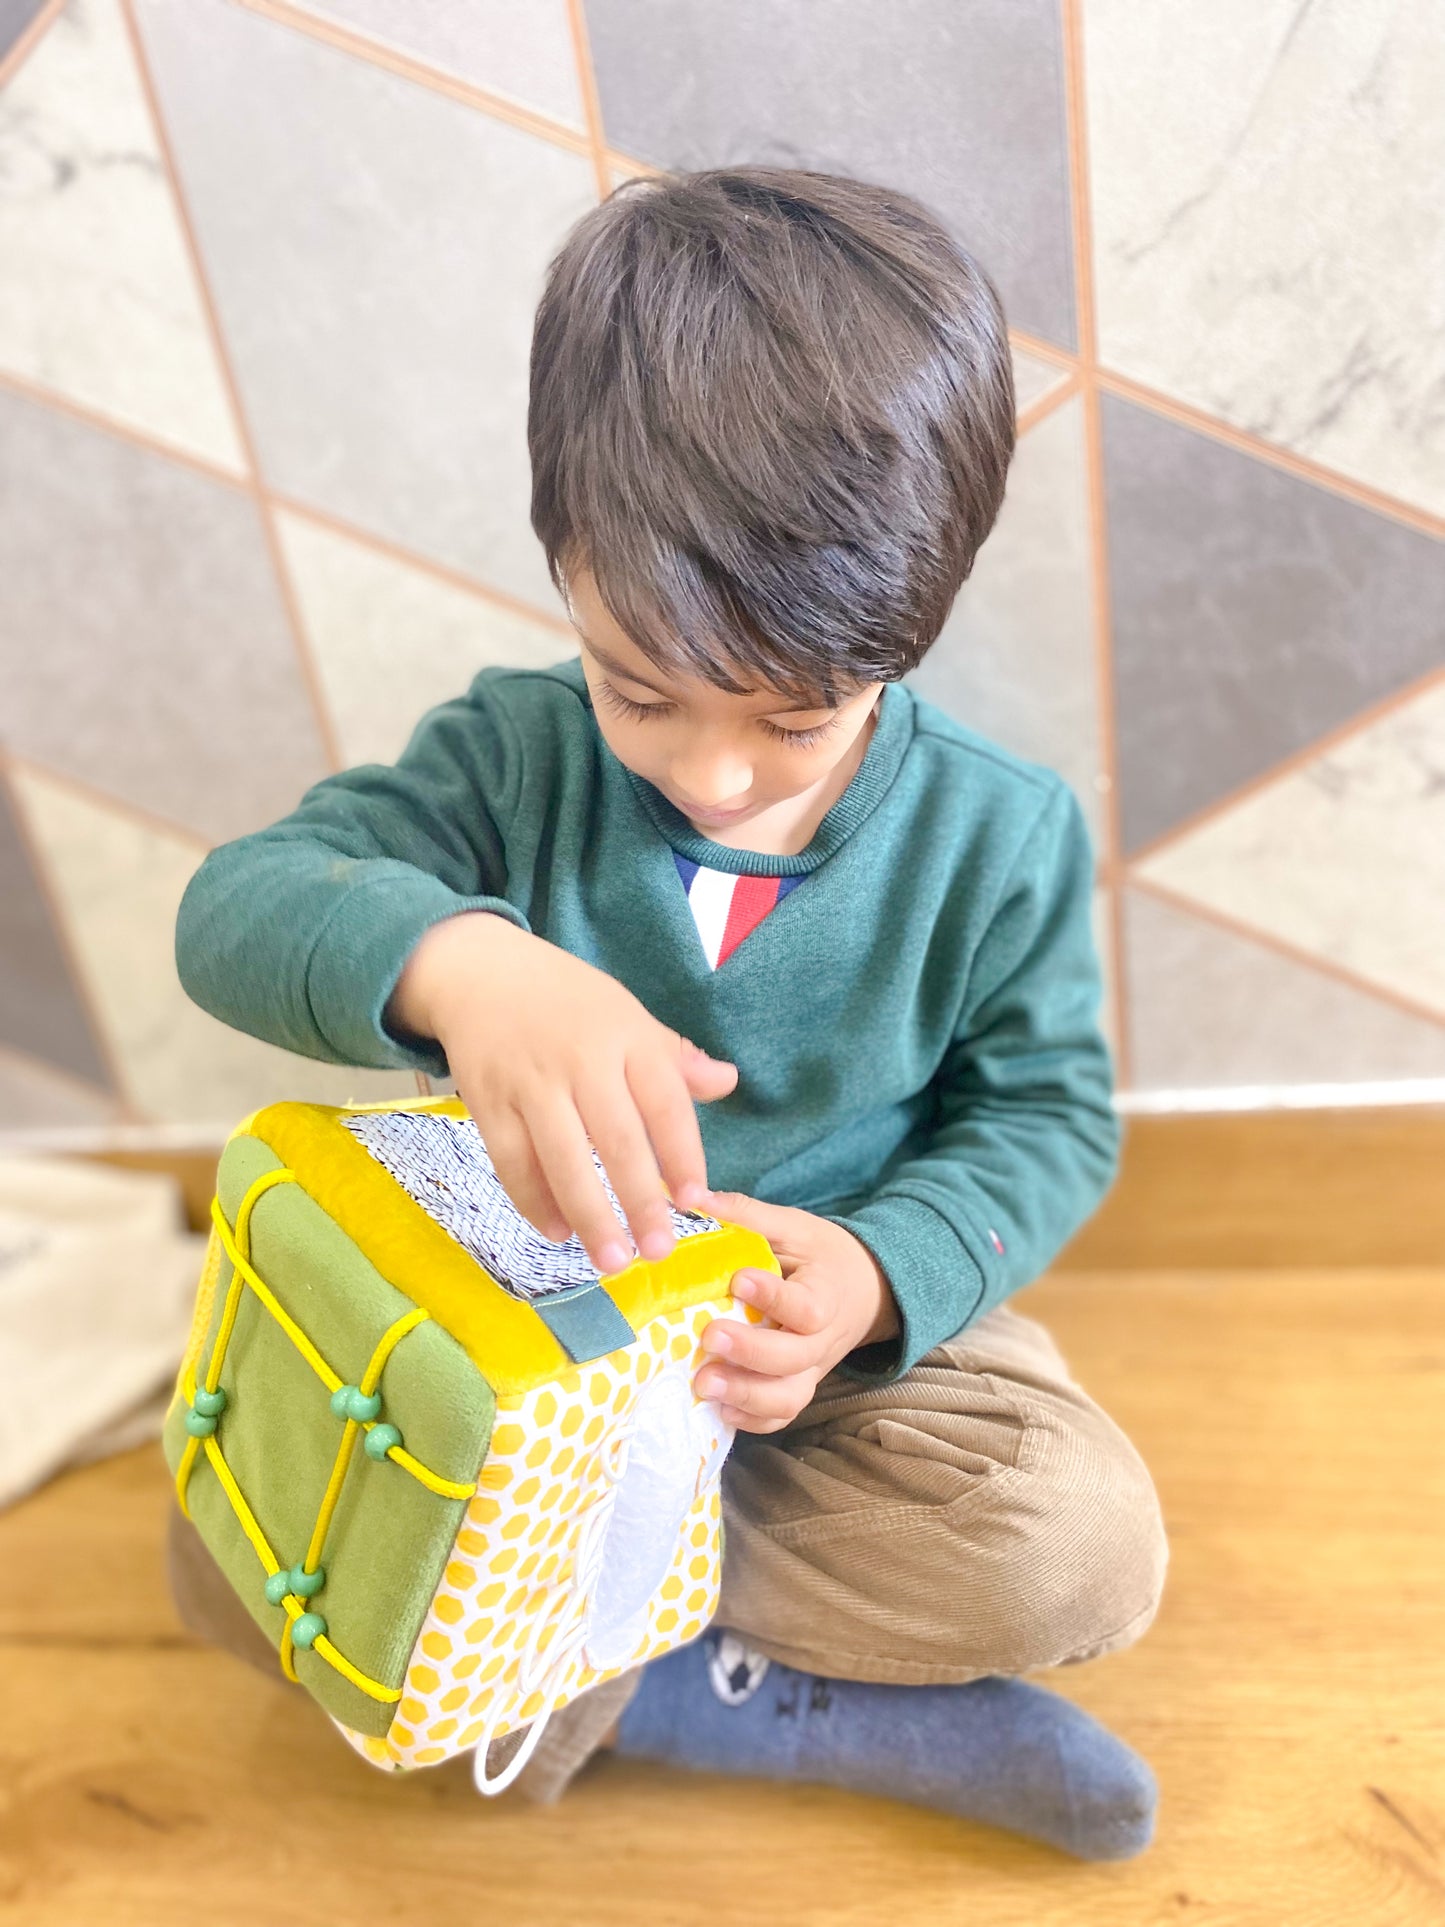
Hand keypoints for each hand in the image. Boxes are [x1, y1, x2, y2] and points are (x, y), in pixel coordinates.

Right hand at [387, 913, 737, 1273]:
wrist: (479, 972)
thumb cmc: (566, 1002)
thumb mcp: (627, 1014)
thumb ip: (674, 1058)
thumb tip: (728, 1083)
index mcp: (626, 1036)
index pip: (665, 1102)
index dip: (683, 1153)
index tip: (696, 1200)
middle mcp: (580, 1059)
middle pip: (617, 1139)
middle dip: (640, 1201)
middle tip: (658, 1251)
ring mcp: (530, 1082)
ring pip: (563, 1159)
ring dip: (590, 1215)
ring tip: (612, 1261)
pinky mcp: (487, 1102)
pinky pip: (513, 1162)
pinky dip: (535, 1202)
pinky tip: (558, 1232)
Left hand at [693, 1192, 899, 1432]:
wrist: (863, 1291)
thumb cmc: (820, 1256)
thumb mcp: (793, 1227)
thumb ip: (748, 1215)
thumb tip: (694, 1196)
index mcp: (826, 1295)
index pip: (807, 1307)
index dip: (775, 1298)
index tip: (739, 1279)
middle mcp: (821, 1341)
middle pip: (793, 1359)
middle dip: (750, 1353)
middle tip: (708, 1336)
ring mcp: (810, 1370)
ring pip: (787, 1398)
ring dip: (746, 1396)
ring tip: (703, 1383)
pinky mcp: (797, 1387)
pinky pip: (780, 1417)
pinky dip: (752, 1421)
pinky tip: (718, 1408)